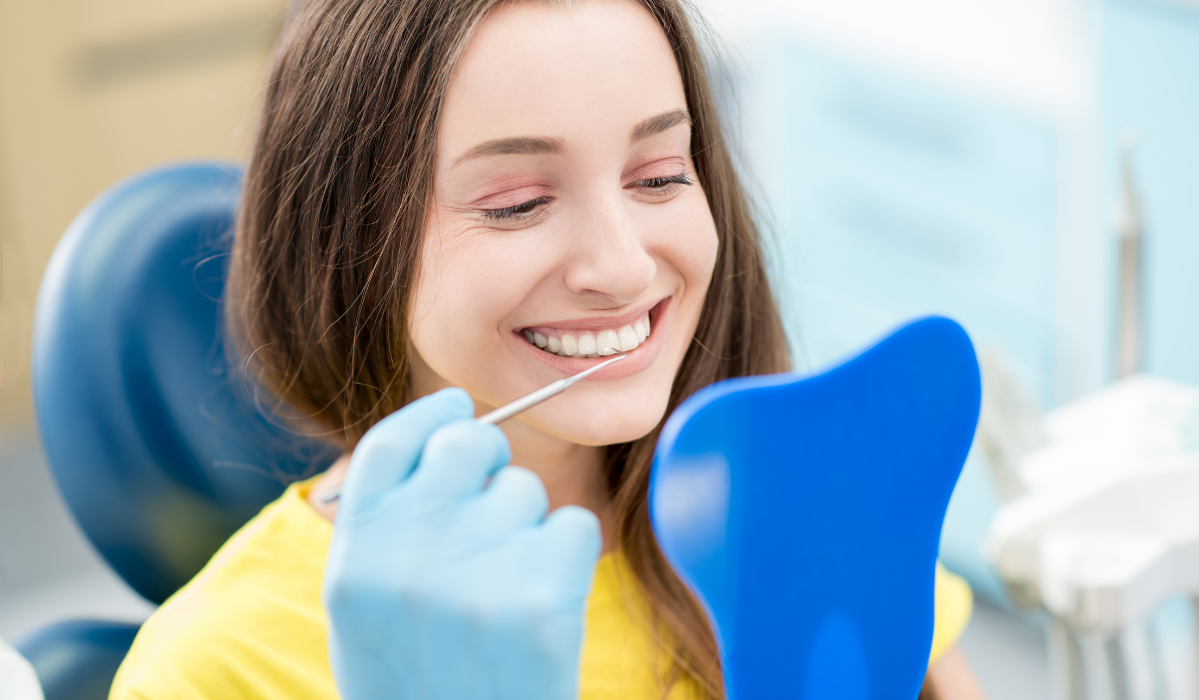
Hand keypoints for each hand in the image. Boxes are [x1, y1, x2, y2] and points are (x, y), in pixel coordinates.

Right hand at [323, 388, 601, 699]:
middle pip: (469, 443)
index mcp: (355, 557)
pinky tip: (543, 609)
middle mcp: (407, 554)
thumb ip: (389, 526)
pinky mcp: (540, 599)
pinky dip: (567, 558)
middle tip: (493, 514)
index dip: (431, 416)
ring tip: (505, 597)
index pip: (389, 443)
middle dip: (488, 464)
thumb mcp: (367, 610)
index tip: (457, 409)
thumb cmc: (419, 684)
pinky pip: (573, 526)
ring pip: (526, 490)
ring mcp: (475, 573)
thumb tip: (445, 432)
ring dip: (526, 528)